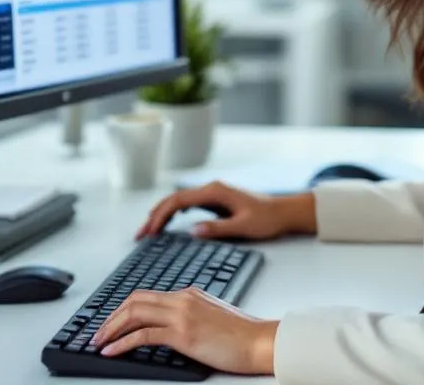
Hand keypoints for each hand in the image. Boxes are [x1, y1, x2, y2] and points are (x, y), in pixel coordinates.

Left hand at [91, 286, 277, 374]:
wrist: (260, 341)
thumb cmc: (242, 335)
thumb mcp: (212, 317)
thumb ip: (192, 315)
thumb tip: (171, 329)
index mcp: (189, 294)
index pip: (146, 296)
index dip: (123, 308)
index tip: (111, 322)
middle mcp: (182, 299)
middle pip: (134, 300)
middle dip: (110, 317)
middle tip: (97, 333)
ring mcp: (181, 314)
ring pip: (134, 313)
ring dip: (110, 329)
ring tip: (98, 342)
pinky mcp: (182, 333)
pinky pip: (143, 334)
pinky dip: (122, 342)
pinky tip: (112, 351)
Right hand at [135, 181, 312, 241]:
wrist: (283, 212)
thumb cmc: (267, 219)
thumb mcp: (243, 226)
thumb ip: (218, 229)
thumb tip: (193, 231)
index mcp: (215, 192)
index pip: (178, 201)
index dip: (161, 216)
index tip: (150, 232)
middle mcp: (211, 189)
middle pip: (174, 199)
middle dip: (155, 216)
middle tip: (140, 235)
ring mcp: (212, 194)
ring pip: (178, 201)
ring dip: (161, 214)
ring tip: (147, 231)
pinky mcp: (215, 201)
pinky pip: (187, 205)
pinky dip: (173, 214)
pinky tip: (166, 224)